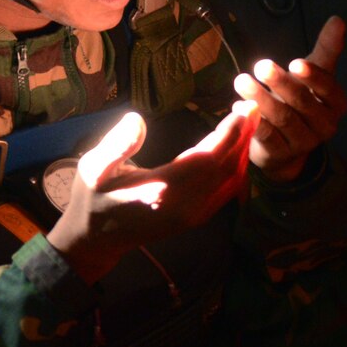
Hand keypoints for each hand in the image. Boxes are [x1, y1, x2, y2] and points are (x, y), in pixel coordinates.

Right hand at [47, 101, 257, 283]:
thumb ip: (116, 144)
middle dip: (242, 137)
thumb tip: (137, 118)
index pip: (207, 159)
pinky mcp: (195, 217)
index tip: (244, 110)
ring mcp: (193, 214)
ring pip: (230, 181)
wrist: (97, 239)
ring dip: (242, 152)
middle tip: (253, 107)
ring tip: (248, 122)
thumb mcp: (94, 168)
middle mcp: (186, 205)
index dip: (229, 135)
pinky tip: (236, 150)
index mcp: (163, 190)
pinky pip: (226, 191)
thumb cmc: (93, 198)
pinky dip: (236, 169)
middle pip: (226, 168)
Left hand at [233, 16, 346, 182]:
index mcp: (335, 104)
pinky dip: (253, 120)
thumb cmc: (302, 99)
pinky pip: (266, 136)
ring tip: (241, 81)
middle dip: (280, 83)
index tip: (295, 63)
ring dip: (260, 98)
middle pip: (301, 102)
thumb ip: (326, 49)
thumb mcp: (314, 74)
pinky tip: (238, 105)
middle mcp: (324, 125)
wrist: (287, 144)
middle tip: (260, 65)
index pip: (328, 89)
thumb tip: (338, 19)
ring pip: (281, 118)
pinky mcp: (280, 154)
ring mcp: (302, 142)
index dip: (313, 77)